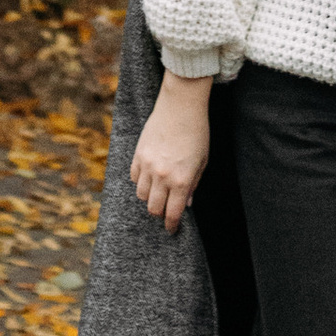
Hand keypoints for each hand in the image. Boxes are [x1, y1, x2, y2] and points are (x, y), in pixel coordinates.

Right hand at [131, 71, 211, 233]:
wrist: (181, 106)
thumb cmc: (197, 133)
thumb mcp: (202, 161)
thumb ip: (193, 185)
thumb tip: (186, 203)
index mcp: (181, 180)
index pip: (172, 213)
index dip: (172, 225)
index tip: (172, 229)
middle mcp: (162, 176)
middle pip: (153, 208)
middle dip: (160, 214)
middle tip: (165, 211)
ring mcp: (148, 165)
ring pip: (141, 195)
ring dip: (149, 198)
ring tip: (157, 193)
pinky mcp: (138, 154)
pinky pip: (134, 177)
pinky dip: (140, 181)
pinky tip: (149, 177)